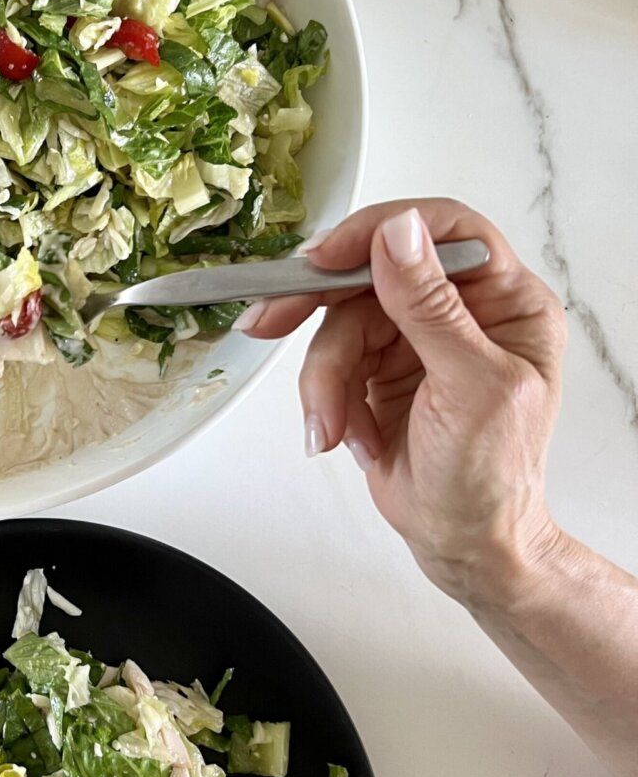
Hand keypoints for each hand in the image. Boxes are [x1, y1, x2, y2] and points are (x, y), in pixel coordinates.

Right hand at [239, 200, 567, 603]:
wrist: (462, 545)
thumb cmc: (492, 479)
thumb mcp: (470, 387)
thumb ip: (431, 307)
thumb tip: (398, 233)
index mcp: (507, 301)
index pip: (445, 231)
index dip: (382, 232)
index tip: (328, 257)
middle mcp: (462, 310)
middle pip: (373, 273)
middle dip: (319, 306)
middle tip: (269, 319)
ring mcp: (415, 340)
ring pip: (340, 324)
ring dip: (324, 379)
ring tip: (328, 428)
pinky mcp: (376, 370)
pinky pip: (329, 362)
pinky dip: (325, 400)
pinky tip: (344, 437)